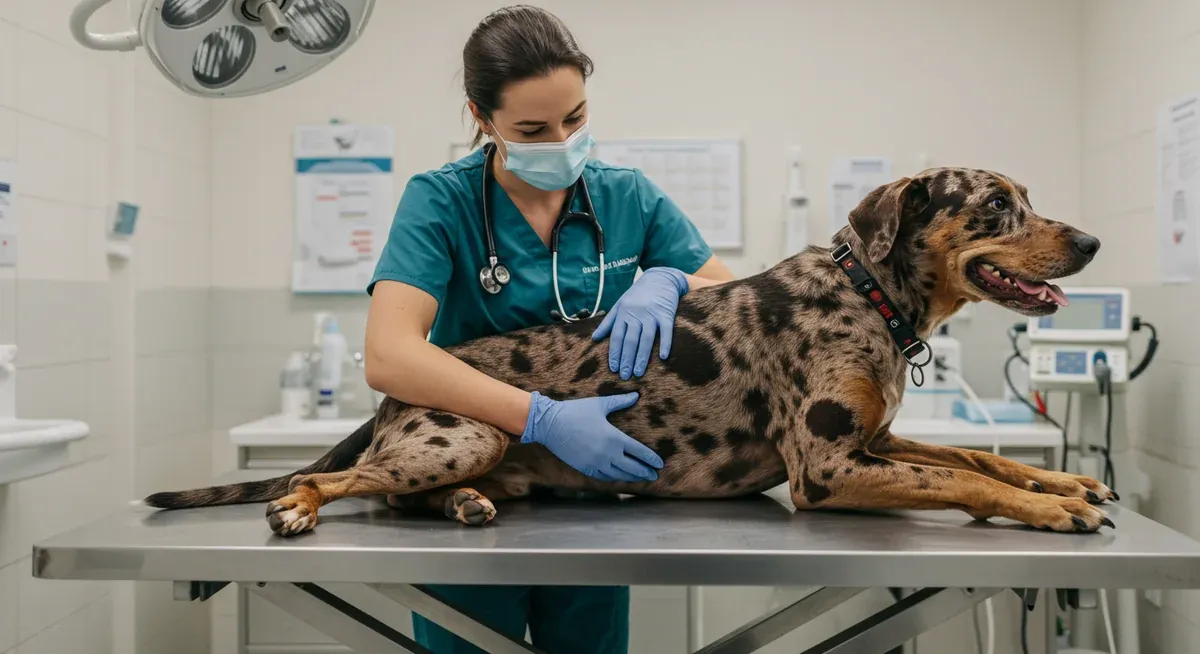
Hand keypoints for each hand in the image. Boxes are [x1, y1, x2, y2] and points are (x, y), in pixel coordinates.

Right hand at [521, 391, 662, 481]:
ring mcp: (595, 463)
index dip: (650, 459)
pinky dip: (614, 478)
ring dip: (631, 477)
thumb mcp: (600, 404)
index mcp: (614, 438)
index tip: (659, 464)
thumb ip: (620, 402)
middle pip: (632, 467)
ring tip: (640, 478)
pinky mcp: (585, 468)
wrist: (550, 424)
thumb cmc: (575, 411)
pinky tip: (619, 477)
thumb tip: (636, 395)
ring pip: (619, 475)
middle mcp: (607, 454)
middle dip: (645, 472)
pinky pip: (604, 477)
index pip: (639, 452)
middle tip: (654, 475)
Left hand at [591, 267, 688, 378]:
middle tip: (624, 376)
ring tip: (638, 373)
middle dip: (626, 359)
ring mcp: (652, 314)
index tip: (613, 368)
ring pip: (646, 339)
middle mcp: (636, 314)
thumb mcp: (620, 304)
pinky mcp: (667, 313)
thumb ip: (608, 322)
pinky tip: (663, 357)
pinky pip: (666, 331)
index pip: (616, 336)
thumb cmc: (638, 294)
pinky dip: (665, 344)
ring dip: (642, 357)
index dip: (614, 353)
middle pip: (630, 340)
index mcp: (623, 313)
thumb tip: (594, 338)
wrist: (660, 278)